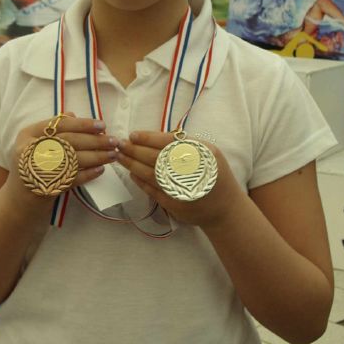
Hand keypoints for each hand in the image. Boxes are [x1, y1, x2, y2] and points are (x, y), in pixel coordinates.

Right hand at [4, 113, 117, 204]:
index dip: (83, 124)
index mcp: (28, 134)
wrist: (21, 196)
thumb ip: (55, 128)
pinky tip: (101, 170)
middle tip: (114, 141)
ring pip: (72, 159)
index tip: (102, 125)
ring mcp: (37, 169)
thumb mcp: (37, 141)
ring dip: (96, 157)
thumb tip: (74, 115)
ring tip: (113, 155)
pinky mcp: (46, 186)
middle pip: (68, 141)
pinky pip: (72, 178)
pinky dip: (88, 174)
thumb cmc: (33, 163)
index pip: (59, 124)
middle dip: (95, 141)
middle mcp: (30, 149)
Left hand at [116, 130, 240, 228]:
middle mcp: (192, 170)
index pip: (169, 142)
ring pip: (151, 173)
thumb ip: (187, 144)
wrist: (225, 208)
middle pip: (156, 157)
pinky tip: (131, 173)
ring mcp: (183, 188)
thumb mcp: (209, 152)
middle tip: (119, 144)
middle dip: (134, 150)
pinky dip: (140, 181)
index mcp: (201, 153)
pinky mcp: (175, 204)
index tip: (133, 135)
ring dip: (132, 164)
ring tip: (119, 157)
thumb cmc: (214, 174)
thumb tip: (155, 137)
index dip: (148, 138)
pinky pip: (153, 190)